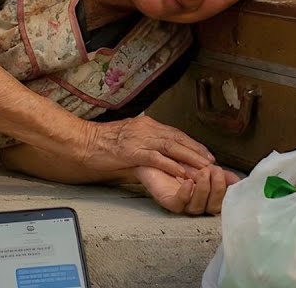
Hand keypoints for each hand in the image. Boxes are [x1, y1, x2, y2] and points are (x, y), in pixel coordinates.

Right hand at [76, 115, 214, 178]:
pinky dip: (171, 165)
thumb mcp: (129, 137)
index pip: (175, 133)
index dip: (192, 143)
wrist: (84, 142)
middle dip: (196, 150)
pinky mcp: (132, 151)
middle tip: (212, 161)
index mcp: (146, 124)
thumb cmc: (103, 143)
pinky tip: (182, 172)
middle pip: (177, 138)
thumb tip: (161, 151)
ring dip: (189, 157)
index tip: (205, 153)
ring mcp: (139, 139)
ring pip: (171, 147)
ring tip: (203, 167)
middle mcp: (145, 128)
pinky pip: (156, 158)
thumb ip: (145, 141)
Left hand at [135, 163, 238, 215]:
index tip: (226, 174)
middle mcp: (196, 203)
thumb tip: (237, 181)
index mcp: (207, 196)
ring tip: (203, 172)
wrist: (153, 152)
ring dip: (203, 189)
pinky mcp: (167, 201)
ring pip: (197, 207)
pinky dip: (185, 194)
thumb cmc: (179, 159)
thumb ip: (219, 172)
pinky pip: (178, 204)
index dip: (226, 190)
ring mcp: (182, 204)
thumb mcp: (203, 163)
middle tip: (214, 171)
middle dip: (217, 189)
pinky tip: (188, 182)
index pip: (222, 201)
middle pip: (212, 207)